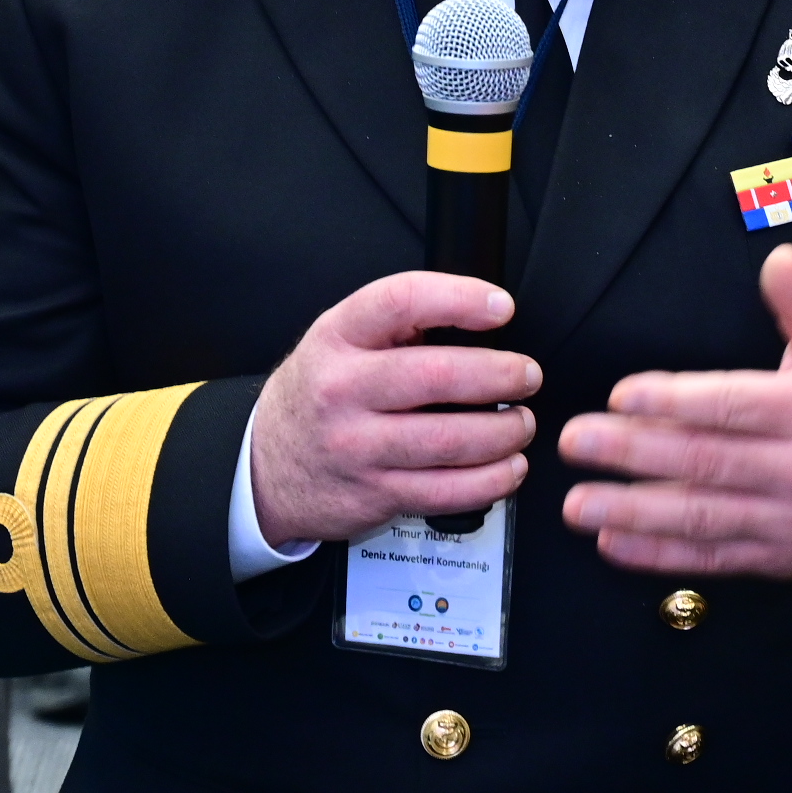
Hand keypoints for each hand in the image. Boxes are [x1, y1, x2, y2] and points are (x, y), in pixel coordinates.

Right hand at [245, 272, 541, 548]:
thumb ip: (397, 324)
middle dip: (501, 376)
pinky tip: (508, 467)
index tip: (501, 307)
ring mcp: (358, 447)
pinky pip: (447, 491)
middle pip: (438, 377)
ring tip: (521, 423)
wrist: (265, 467)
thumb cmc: (317, 394)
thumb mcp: (338, 340)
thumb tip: (477, 317)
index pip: (400, 301)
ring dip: (505, 432)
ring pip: (450, 440)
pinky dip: (492, 480)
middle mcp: (344, 390)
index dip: (459, 298)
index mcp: (338, 337)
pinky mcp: (375, 493)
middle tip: (526, 376)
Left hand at [556, 247, 791, 574]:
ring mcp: (789, 521)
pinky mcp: (781, 559)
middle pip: (704, 461)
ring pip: (700, 517)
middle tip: (573, 441)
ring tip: (576, 503)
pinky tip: (614, 541)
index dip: (671, 400)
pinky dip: (660, 554)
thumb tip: (777, 257)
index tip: (618, 394)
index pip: (730, 404)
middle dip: (631, 453)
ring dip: (632, 512)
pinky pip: (712, 558)